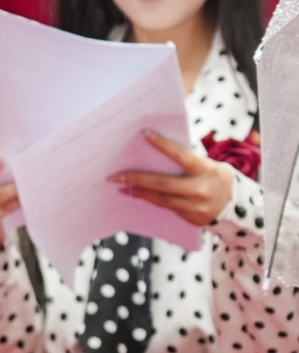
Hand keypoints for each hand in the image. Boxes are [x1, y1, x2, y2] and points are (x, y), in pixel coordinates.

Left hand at [115, 125, 239, 230]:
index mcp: (206, 170)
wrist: (237, 206)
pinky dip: (150, 200)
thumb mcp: (210, 166)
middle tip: (115, 176)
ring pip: (160, 198)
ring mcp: (194, 205)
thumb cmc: (217, 179)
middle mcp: (199, 189)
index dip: (164, 145)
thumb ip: (189, 162)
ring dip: (138, 192)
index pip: (182, 156)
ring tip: (121, 186)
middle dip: (136, 179)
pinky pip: (165, 207)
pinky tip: (137, 195)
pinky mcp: (189, 217)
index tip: (145, 135)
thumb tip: (160, 152)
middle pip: (162, 183)